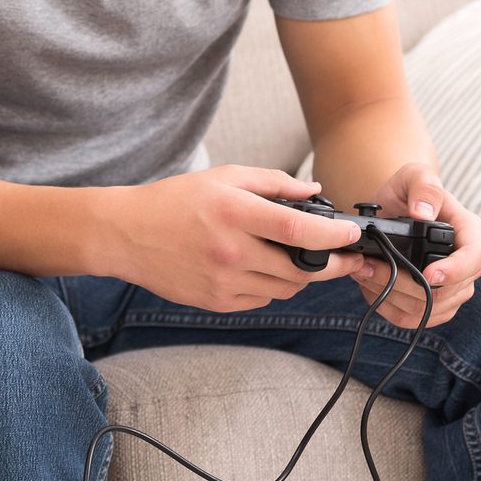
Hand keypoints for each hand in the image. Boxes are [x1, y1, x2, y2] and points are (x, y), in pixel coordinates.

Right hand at [101, 165, 372, 311]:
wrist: (126, 234)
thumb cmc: (174, 201)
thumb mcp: (223, 177)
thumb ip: (272, 182)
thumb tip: (313, 193)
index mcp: (234, 213)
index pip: (299, 232)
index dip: (334, 237)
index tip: (353, 235)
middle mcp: (231, 251)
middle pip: (301, 270)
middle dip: (331, 265)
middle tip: (345, 257)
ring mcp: (224, 282)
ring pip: (286, 289)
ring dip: (300, 276)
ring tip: (294, 258)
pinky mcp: (217, 302)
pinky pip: (262, 299)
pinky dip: (271, 286)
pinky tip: (259, 268)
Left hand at [348, 163, 480, 329]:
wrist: (394, 209)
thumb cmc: (408, 192)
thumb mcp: (415, 175)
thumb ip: (423, 187)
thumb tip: (423, 213)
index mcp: (471, 234)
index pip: (473, 260)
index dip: (453, 271)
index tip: (427, 273)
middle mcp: (468, 266)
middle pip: (445, 292)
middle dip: (402, 282)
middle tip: (367, 265)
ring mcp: (453, 289)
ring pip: (426, 310)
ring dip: (389, 294)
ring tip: (362, 271)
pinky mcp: (434, 305)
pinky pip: (413, 319)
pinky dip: (387, 307)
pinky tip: (369, 286)